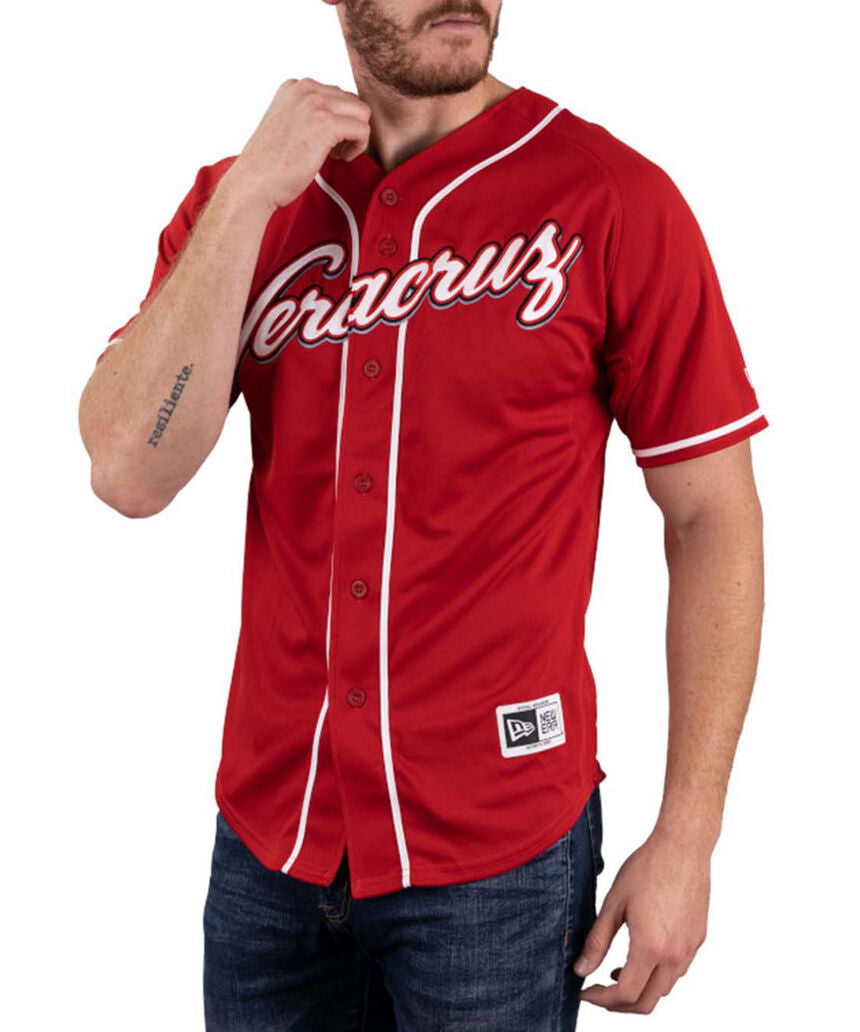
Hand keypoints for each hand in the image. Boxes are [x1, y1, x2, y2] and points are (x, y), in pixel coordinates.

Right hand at [222, 77, 372, 213]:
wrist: (256, 182)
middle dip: (349, 127)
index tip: (324, 141)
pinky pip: (363, 130)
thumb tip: (343, 116)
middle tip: (332, 150)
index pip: (337, 94)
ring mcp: (316, 104)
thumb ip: (311, 113)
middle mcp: (305, 89)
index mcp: (295, 86)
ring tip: (336, 154)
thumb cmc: (271, 163)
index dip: (338, 120)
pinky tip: (339, 158)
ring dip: (355, 136)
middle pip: (353, 101)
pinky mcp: (326, 124)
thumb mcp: (289, 124)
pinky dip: (358, 147)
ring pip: (362, 113)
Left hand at [574, 828, 710, 1013]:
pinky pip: (677, 970)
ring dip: (640, 989)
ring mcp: (690, 949)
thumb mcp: (614, 903)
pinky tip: (642, 955)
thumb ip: (597, 941)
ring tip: (616, 971)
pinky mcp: (698, 939)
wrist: (683, 847)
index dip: (602, 1000)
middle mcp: (675, 955)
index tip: (585, 992)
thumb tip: (581, 970)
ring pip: (664, 988)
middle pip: (647, 1002)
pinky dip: (657, 974)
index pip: (626, 994)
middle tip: (599, 991)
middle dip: (620, 1004)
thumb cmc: (647, 868)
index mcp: (651, 947)